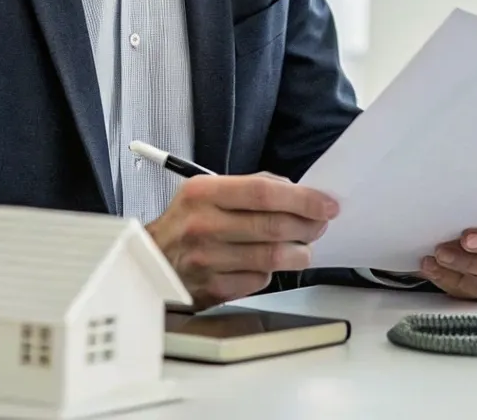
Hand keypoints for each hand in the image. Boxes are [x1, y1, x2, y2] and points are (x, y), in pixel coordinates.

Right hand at [146, 173, 339, 307]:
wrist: (149, 260)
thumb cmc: (185, 224)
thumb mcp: (207, 192)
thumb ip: (251, 187)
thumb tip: (296, 192)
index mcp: (203, 194)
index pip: (264, 193)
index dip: (302, 199)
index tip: (326, 204)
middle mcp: (203, 226)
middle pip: (273, 226)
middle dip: (308, 226)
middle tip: (320, 225)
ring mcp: (207, 260)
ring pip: (272, 258)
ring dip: (299, 253)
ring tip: (303, 247)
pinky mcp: (212, 289)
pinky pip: (259, 280)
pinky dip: (271, 273)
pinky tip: (267, 264)